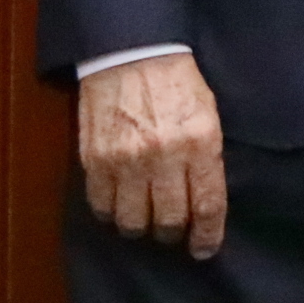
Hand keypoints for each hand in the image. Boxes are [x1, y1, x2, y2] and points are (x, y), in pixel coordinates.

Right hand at [78, 52, 226, 258]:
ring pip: (131, 221)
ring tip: (145, 218)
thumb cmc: (178, 83)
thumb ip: (207, 157)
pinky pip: (101, 206)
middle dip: (172, 234)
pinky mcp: (94, 160)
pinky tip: (120, 204)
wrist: (133, 53)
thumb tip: (206, 199)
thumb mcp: (209, 114)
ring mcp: (125, 160)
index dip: (207, 236)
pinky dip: (111, 213)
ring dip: (140, 227)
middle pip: (168, 220)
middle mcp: (163, 156)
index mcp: (200, 142)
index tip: (204, 249)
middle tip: (173, 231)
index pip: (207, 205)